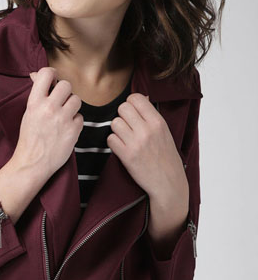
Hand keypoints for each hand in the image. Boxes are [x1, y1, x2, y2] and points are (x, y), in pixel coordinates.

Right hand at [11, 68, 82, 180]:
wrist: (32, 163)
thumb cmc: (29, 138)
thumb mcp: (28, 113)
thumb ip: (36, 94)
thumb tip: (37, 74)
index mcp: (34, 102)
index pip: (47, 73)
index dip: (52, 74)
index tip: (53, 80)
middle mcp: (49, 108)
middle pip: (66, 85)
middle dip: (65, 92)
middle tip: (60, 102)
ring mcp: (62, 119)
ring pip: (76, 100)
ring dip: (72, 107)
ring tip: (63, 117)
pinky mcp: (73, 131)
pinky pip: (80, 117)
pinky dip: (75, 123)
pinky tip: (66, 129)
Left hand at [106, 93, 188, 207]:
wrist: (168, 182)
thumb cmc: (166, 157)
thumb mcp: (165, 132)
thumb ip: (151, 116)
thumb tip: (140, 99)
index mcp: (158, 122)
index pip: (136, 98)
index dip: (130, 104)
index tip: (132, 113)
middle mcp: (147, 130)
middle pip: (122, 108)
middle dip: (122, 116)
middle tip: (127, 126)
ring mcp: (136, 143)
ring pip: (114, 123)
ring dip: (117, 130)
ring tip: (125, 138)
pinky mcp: (127, 156)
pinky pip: (110, 139)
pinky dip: (114, 143)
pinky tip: (122, 148)